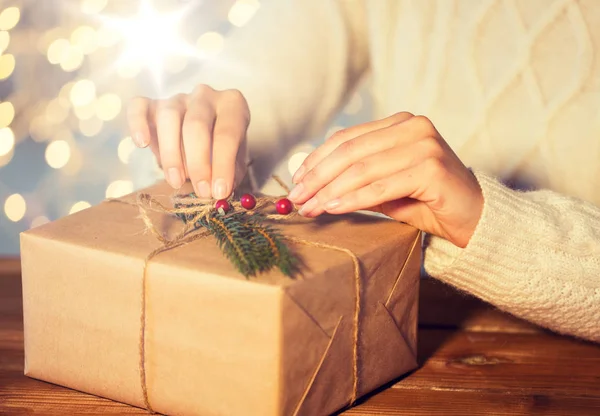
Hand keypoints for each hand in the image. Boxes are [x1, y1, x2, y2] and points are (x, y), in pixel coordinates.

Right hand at [127, 85, 249, 198]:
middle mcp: (205, 95)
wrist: (204, 138)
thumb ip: (230, 173)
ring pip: (169, 118)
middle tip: (201, 191)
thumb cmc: (223, 150)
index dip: (223, 164)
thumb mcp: (235, 162)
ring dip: (171, 153)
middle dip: (198, 163)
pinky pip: (140, 107)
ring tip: (176, 181)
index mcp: (232, 104)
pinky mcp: (152, 104)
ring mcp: (178, 98)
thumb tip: (218, 191)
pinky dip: (137, 123)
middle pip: (196, 125)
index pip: (227, 133)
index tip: (218, 191)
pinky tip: (142, 144)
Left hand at [287, 112, 483, 247]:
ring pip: (362, 168)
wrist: (474, 218)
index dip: (317, 159)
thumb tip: (311, 184)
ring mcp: (424, 145)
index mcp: (400, 124)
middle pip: (350, 151)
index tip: (296, 181)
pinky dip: (353, 198)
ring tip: (310, 208)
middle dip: (318, 177)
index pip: (347, 138)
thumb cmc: (427, 202)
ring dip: (330, 190)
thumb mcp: (385, 187)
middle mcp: (413, 127)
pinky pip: (381, 186)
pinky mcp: (431, 168)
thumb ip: (355, 179)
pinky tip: (333, 208)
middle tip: (297, 199)